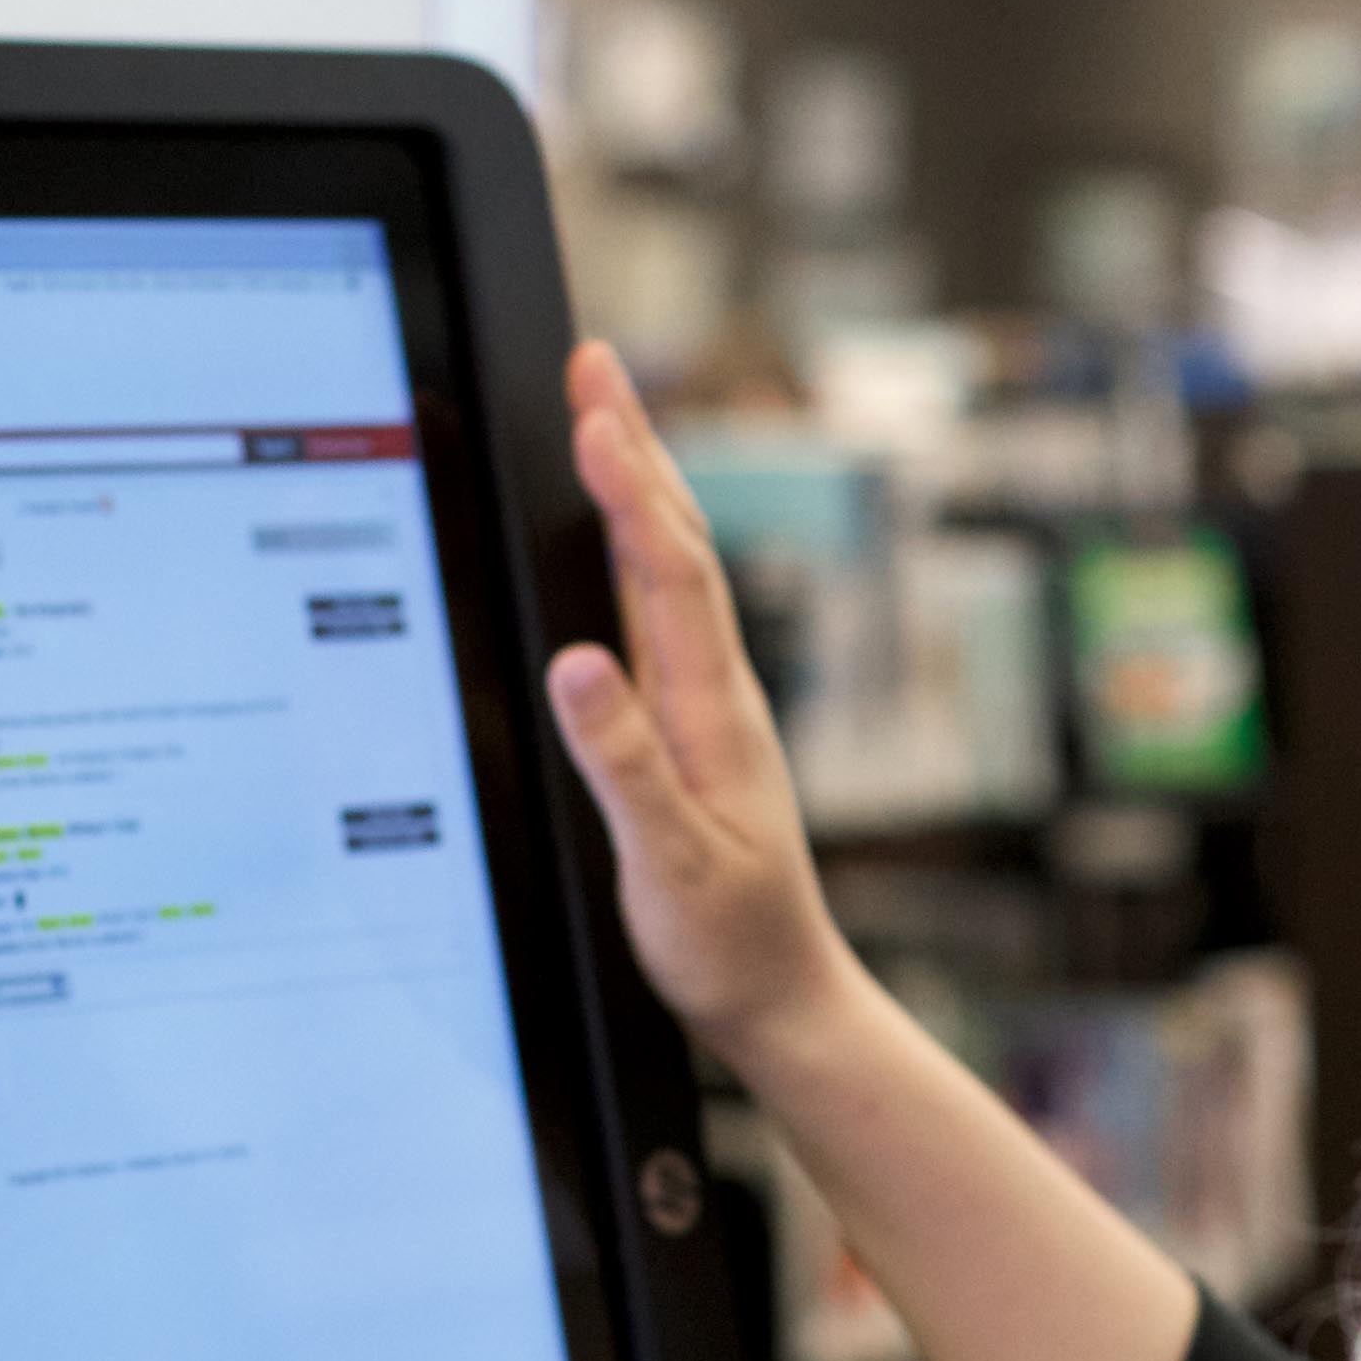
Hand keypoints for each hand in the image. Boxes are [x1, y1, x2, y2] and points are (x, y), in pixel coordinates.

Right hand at [544, 341, 850, 1065]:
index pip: (672, 576)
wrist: (782, 1000)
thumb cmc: (727, 944)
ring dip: (637, 487)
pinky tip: (615, 534)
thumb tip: (579, 665)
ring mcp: (707, 709)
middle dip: (634, 450)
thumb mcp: (670, 864)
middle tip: (596, 360)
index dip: (632, 490)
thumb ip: (626, 766)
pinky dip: (633, 554)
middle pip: (675, 546)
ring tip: (603, 410)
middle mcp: (717, 694)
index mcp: (713, 714)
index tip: (596, 412)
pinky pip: (659, 618)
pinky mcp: (691, 733)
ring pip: (670, 574)